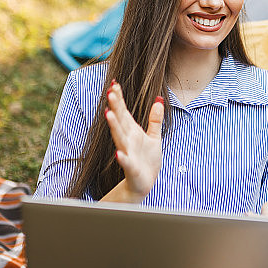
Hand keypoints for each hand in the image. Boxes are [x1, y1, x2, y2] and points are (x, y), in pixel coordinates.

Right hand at [105, 81, 164, 201]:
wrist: (144, 183)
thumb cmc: (147, 160)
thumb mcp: (154, 137)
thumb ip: (155, 119)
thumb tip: (159, 100)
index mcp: (132, 131)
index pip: (124, 112)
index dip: (119, 99)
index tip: (114, 84)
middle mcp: (127, 140)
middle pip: (120, 121)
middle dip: (115, 107)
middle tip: (109, 93)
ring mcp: (128, 153)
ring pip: (120, 138)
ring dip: (114, 127)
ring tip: (109, 115)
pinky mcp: (131, 168)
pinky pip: (126, 162)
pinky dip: (123, 158)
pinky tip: (118, 154)